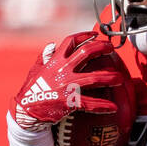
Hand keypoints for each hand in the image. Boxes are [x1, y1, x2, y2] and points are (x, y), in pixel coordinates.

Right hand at [10, 32, 126, 130]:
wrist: (26, 110)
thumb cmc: (31, 89)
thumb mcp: (36, 69)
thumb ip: (44, 56)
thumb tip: (51, 45)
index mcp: (55, 60)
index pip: (71, 41)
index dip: (84, 36)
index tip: (95, 34)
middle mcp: (63, 70)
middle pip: (86, 53)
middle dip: (102, 48)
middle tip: (112, 49)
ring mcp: (67, 85)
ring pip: (94, 78)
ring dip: (110, 78)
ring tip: (120, 78)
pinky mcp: (69, 101)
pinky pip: (90, 103)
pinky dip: (102, 106)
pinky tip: (113, 108)